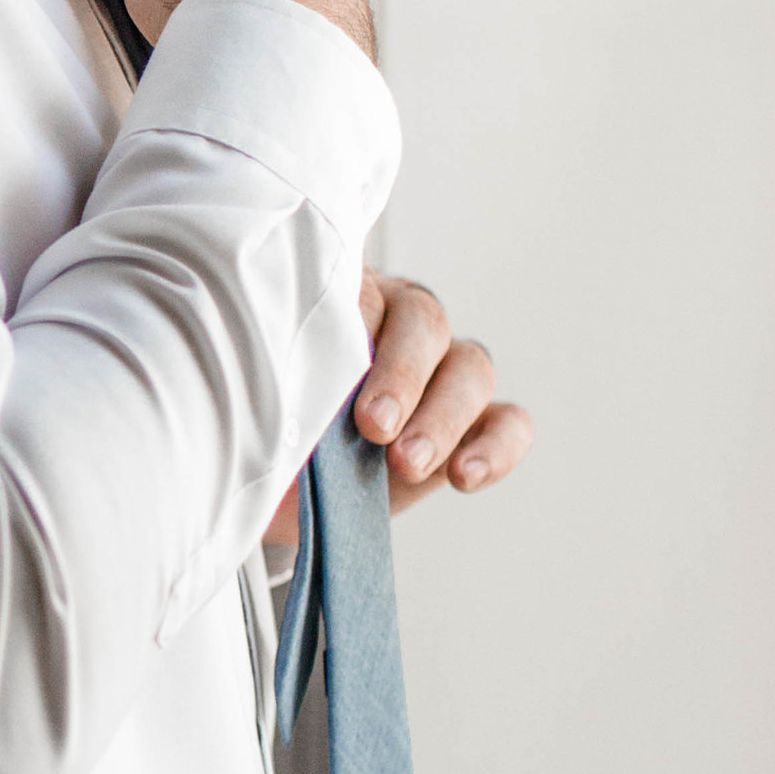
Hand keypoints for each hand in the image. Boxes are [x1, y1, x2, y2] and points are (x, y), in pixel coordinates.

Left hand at [261, 270, 530, 543]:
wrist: (278, 481)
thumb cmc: (269, 421)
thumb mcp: (266, 394)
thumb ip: (286, 374)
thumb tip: (293, 378)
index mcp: (348, 297)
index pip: (366, 292)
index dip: (359, 325)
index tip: (338, 371)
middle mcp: (402, 321)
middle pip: (425, 324)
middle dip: (402, 376)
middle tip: (373, 427)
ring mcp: (447, 369)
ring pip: (471, 370)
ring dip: (441, 419)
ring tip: (407, 464)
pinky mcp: (475, 422)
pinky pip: (509, 422)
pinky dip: (496, 447)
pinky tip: (465, 477)